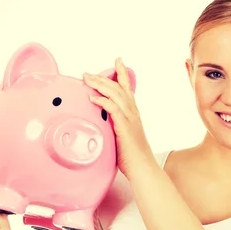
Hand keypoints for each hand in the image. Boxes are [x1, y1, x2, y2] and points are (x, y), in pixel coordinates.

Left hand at [83, 58, 155, 177]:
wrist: (143, 168)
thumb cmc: (132, 156)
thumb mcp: (122, 137)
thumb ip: (114, 128)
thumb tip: (102, 125)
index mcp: (133, 114)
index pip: (127, 89)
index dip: (122, 74)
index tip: (118, 61)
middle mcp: (132, 113)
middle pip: (118, 88)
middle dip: (103, 77)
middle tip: (87, 72)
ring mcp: (129, 119)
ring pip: (115, 94)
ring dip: (100, 85)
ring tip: (86, 79)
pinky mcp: (124, 127)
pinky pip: (113, 109)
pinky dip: (102, 101)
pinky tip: (92, 98)